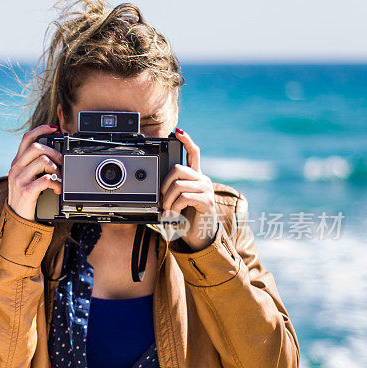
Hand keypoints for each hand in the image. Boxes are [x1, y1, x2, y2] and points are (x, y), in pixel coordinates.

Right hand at [7, 125, 62, 220]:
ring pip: (43, 161)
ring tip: (59, 178)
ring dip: (56, 169)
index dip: (41, 129)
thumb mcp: (26, 178)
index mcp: (17, 163)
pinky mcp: (26, 191)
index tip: (54, 128)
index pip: (27, 138)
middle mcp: (16, 168)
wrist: (17, 219)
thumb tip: (53, 154)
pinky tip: (58, 189)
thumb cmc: (25, 198)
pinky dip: (57, 183)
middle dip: (54, 152)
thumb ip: (34, 166)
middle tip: (61, 162)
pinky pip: (46, 179)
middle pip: (36, 147)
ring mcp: (20, 179)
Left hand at [160, 129, 217, 250]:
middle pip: (178, 169)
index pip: (193, 153)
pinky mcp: (207, 202)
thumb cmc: (186, 218)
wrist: (199, 236)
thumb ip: (171, 190)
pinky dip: (174, 208)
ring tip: (167, 211)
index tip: (177, 131)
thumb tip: (158, 189)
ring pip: (178, 185)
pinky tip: (174, 216)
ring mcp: (207, 190)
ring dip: (167, 200)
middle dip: (164, 185)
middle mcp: (203, 180)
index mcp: (195, 177)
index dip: (186, 141)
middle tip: (161, 200)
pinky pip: (184, 197)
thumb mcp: (177, 201)